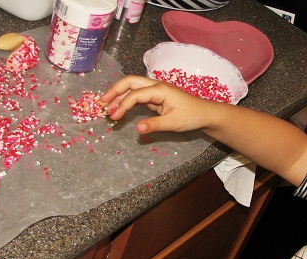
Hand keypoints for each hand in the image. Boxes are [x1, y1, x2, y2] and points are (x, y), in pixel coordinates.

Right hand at [101, 75, 215, 133]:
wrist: (205, 113)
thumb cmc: (191, 116)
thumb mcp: (173, 123)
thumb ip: (154, 125)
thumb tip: (137, 129)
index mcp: (160, 89)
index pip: (135, 94)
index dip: (122, 105)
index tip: (114, 117)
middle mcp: (156, 86)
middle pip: (130, 82)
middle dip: (115, 91)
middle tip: (101, 103)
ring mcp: (156, 90)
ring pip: (133, 87)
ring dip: (120, 95)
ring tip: (107, 107)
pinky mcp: (156, 96)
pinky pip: (138, 95)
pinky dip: (127, 100)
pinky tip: (120, 108)